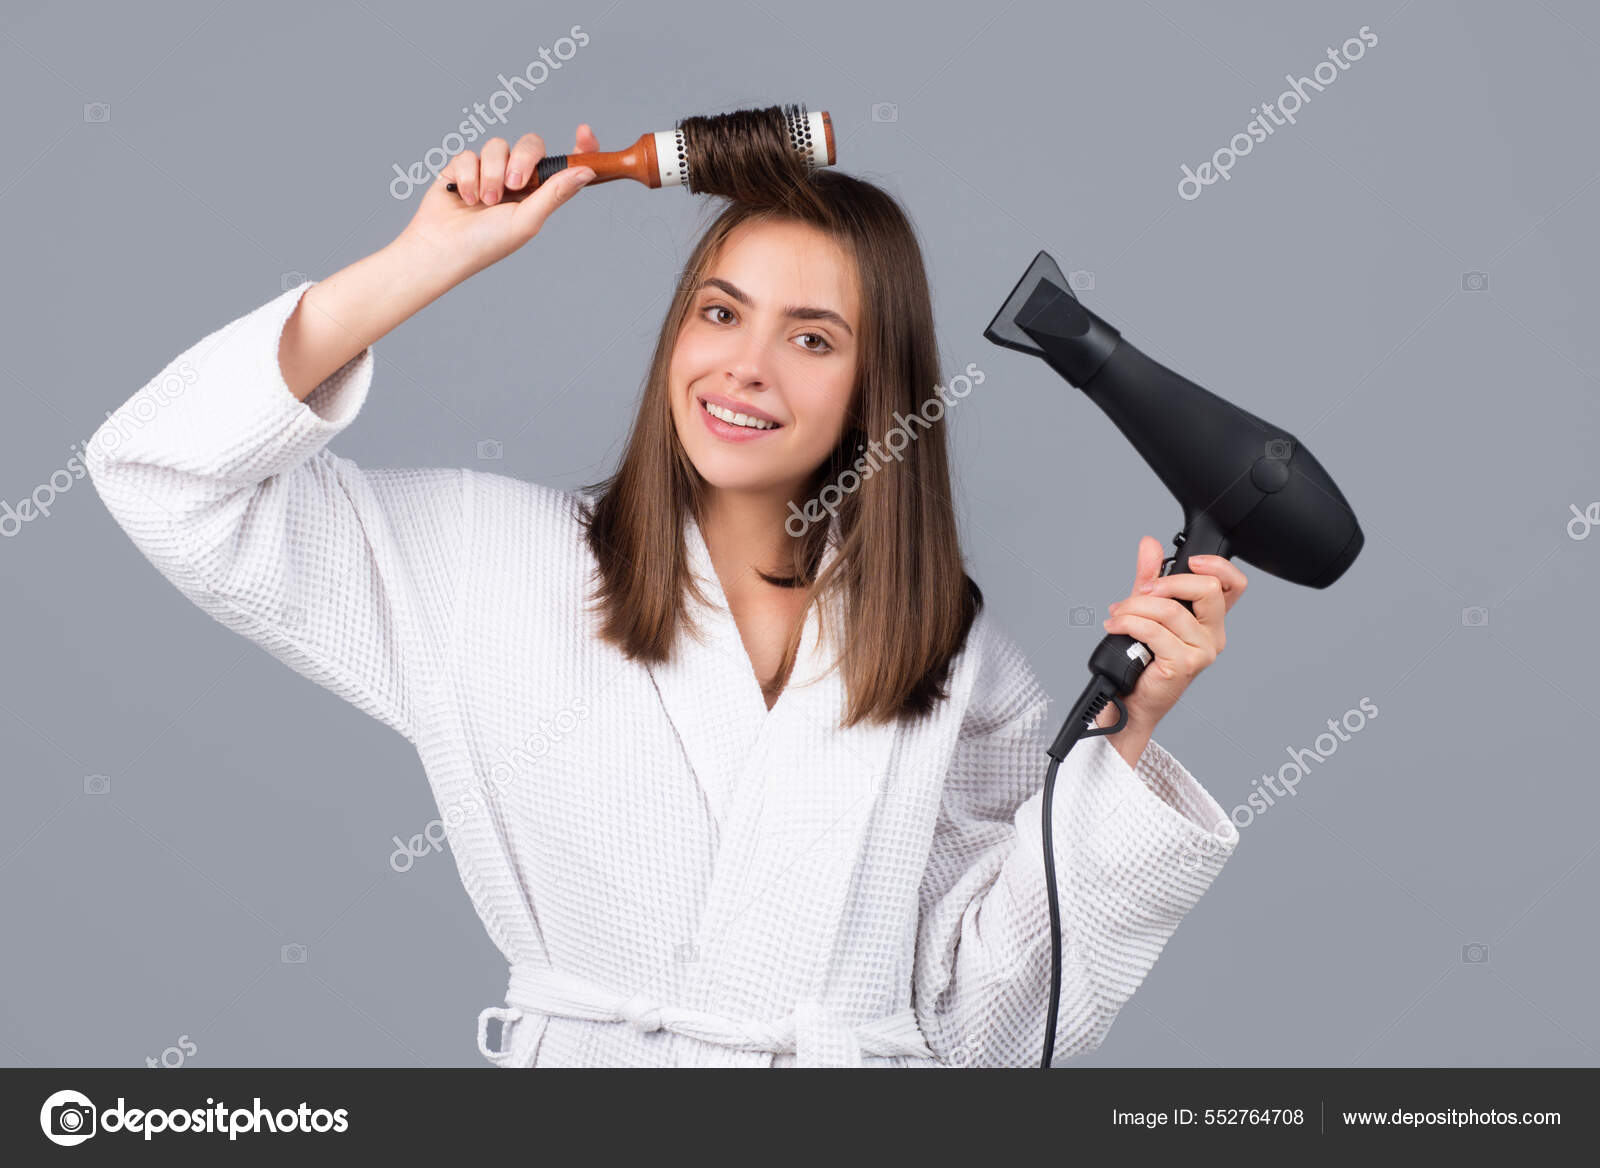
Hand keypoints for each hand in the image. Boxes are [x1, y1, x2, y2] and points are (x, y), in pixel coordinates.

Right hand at [394, 123, 600, 280]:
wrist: (442, 247)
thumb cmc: (487, 242)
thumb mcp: (527, 220)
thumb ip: (555, 192)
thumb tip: (586, 171)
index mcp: (538, 193)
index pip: (563, 164)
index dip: (578, 147)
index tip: (585, 131)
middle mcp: (517, 179)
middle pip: (531, 145)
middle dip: (522, 160)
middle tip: (513, 186)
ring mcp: (489, 171)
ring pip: (498, 146)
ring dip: (491, 174)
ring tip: (483, 202)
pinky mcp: (463, 167)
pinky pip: (470, 154)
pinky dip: (468, 176)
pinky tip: (463, 198)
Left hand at [1093, 535, 1248, 742]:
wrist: (1129, 702)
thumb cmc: (1140, 660)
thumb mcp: (1145, 610)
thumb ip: (1149, 577)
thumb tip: (1149, 545)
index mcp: (1210, 620)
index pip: (1233, 585)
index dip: (1217, 566)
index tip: (1190, 561)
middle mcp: (1213, 635)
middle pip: (1207, 589)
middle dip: (1167, 583)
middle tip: (1140, 590)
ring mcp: (1201, 651)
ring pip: (1170, 610)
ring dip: (1135, 607)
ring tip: (1117, 615)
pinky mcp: (1184, 664)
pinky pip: (1154, 631)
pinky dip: (1129, 623)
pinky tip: (1115, 626)